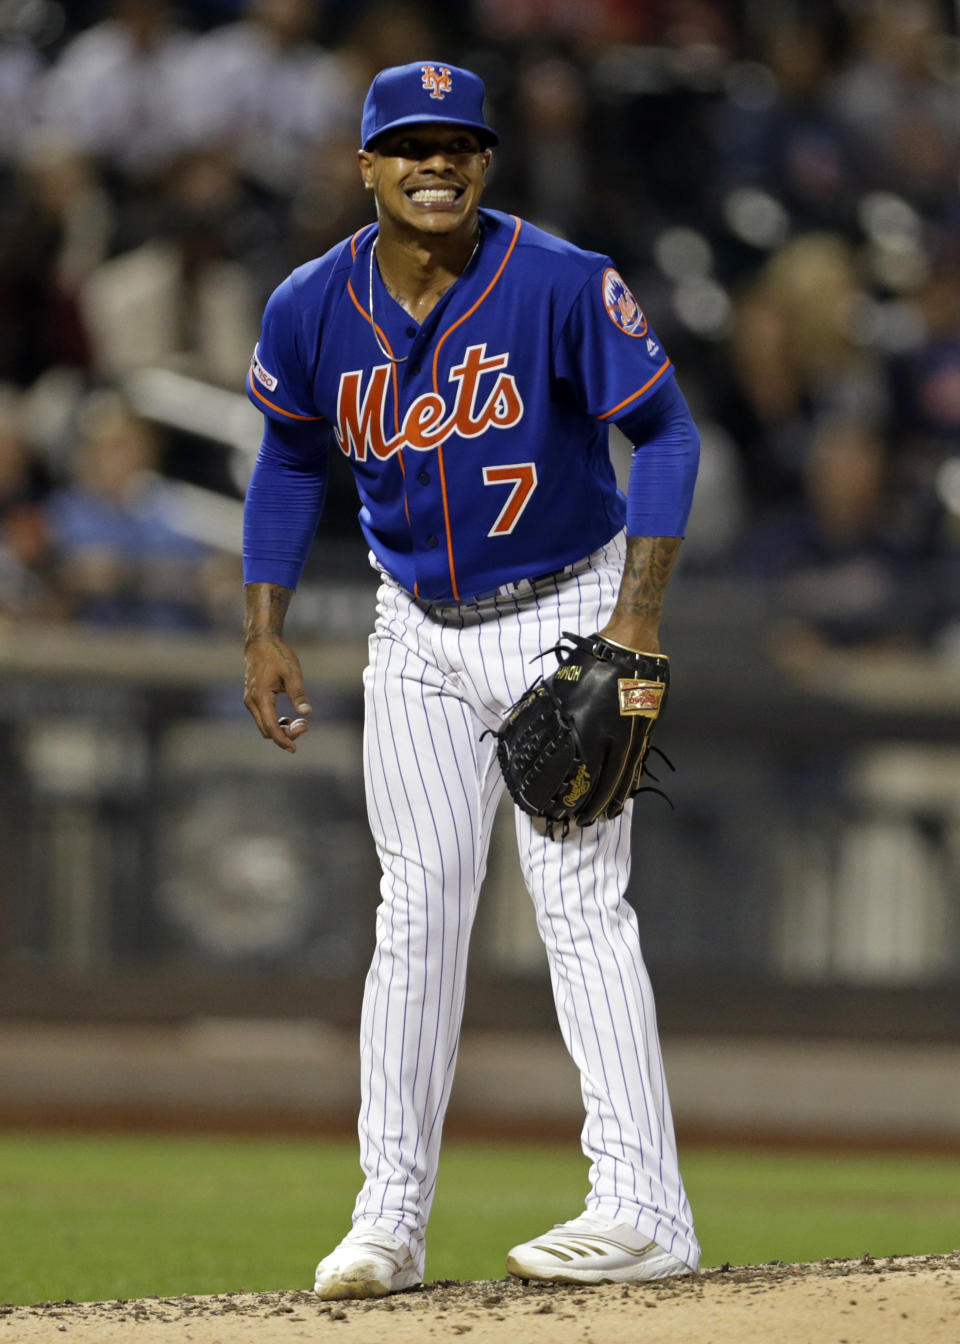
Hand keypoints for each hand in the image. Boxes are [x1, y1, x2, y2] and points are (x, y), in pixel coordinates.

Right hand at [243, 634, 311, 752]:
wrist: (261, 643)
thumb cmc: (278, 656)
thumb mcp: (292, 672)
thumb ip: (298, 693)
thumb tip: (306, 713)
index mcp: (261, 697)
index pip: (270, 727)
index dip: (282, 740)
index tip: (294, 749)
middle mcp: (252, 702)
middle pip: (266, 730)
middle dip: (286, 734)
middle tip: (305, 726)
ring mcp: (250, 701)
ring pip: (264, 726)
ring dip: (281, 729)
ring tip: (300, 722)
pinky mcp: (252, 699)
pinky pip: (262, 718)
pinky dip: (275, 723)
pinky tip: (288, 719)